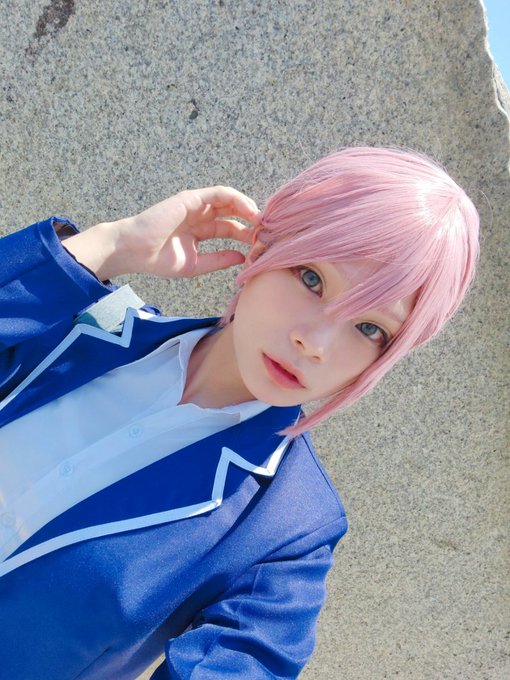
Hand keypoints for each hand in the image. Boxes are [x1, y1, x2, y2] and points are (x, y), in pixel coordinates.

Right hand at [115, 186, 258, 277]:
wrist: (135, 252)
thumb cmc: (159, 260)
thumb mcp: (197, 265)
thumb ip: (219, 260)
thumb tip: (243, 258)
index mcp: (201, 231)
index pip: (231, 230)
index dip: (248, 236)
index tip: (263, 246)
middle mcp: (201, 216)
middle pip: (234, 214)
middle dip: (252, 222)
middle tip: (268, 232)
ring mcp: (196, 205)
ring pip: (230, 201)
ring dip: (249, 208)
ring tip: (262, 222)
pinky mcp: (191, 198)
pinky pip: (220, 193)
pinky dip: (237, 199)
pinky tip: (250, 211)